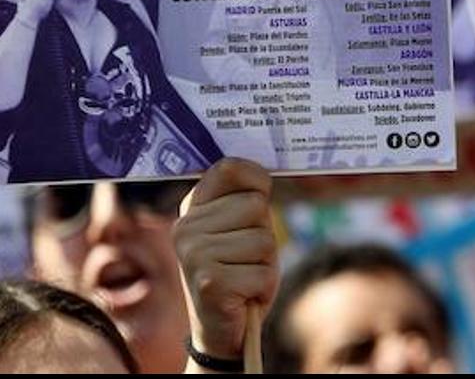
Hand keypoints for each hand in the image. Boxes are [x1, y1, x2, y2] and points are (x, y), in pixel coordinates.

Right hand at [175, 159, 277, 361]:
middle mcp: (186, 228)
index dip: (256, 179)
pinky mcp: (210, 283)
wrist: (219, 329)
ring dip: (265, 262)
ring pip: (265, 239)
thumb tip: (263, 174)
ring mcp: (194, 255)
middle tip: (245, 258)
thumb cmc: (238, 271)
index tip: (260, 196)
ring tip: (243, 275)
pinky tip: (243, 295)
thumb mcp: (241, 229)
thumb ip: (246, 201)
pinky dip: (263, 286)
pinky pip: (265, 272)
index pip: (229, 168)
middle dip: (264, 233)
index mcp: (192, 209)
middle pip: (257, 205)